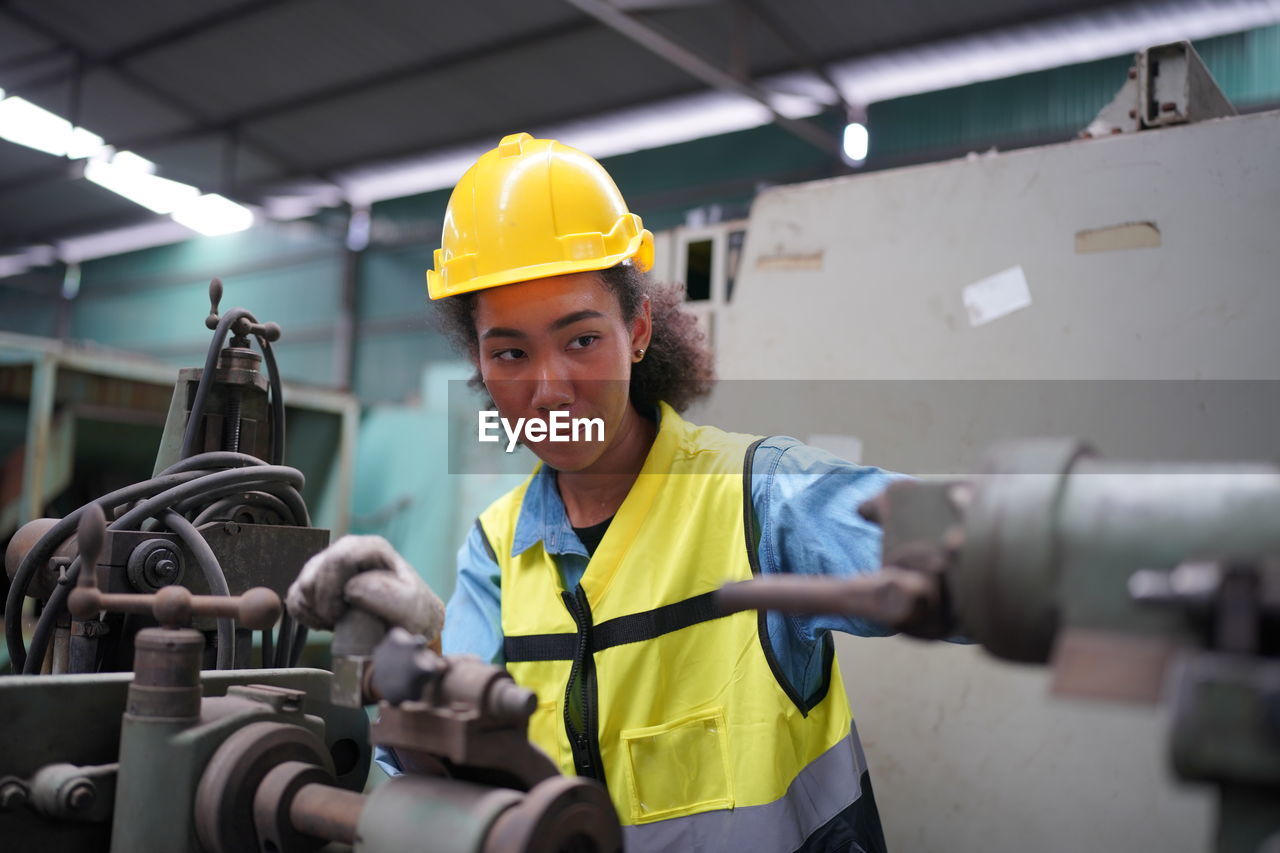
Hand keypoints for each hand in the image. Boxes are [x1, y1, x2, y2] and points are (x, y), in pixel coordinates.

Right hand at [286, 535, 444, 645]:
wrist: (403, 622)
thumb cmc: (410, 612)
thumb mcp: (410, 606)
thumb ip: (387, 596)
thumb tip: (352, 588)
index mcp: (370, 548)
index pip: (338, 560)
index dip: (332, 590)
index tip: (340, 614)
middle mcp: (346, 550)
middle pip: (313, 574)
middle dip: (323, 605)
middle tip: (342, 621)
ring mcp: (328, 564)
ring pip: (301, 587)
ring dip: (317, 612)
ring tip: (341, 621)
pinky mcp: (315, 581)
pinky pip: (295, 599)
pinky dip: (306, 616)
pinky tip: (328, 622)